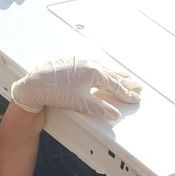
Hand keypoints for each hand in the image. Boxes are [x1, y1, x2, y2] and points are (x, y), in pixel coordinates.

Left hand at [8, 57, 142, 120]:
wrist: (35, 84)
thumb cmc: (56, 92)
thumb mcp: (81, 103)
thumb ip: (100, 109)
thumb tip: (115, 114)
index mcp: (95, 73)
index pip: (116, 86)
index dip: (127, 93)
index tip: (137, 98)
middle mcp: (91, 64)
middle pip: (114, 75)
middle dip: (126, 82)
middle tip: (138, 87)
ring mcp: (82, 61)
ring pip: (104, 68)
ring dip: (116, 74)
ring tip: (125, 77)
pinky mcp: (73, 61)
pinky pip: (95, 64)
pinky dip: (104, 69)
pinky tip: (103, 70)